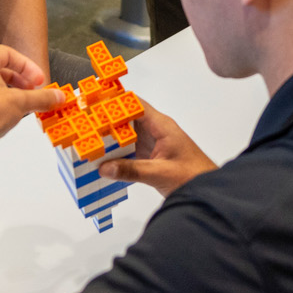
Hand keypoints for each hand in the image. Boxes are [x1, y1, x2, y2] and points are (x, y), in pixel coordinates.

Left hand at [0, 46, 61, 149]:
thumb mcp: (21, 103)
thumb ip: (42, 98)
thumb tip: (56, 96)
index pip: (6, 53)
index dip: (26, 64)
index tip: (37, 78)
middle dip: (19, 80)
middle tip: (32, 90)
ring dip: (8, 93)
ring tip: (20, 106)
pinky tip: (4, 118)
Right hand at [98, 99, 216, 195]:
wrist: (208, 191)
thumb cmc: (193, 176)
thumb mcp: (160, 173)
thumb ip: (132, 170)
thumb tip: (104, 167)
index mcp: (162, 126)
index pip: (136, 105)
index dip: (116, 101)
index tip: (96, 101)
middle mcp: (156, 131)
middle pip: (128, 118)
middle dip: (107, 118)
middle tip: (84, 120)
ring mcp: (153, 143)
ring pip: (127, 134)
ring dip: (110, 136)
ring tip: (87, 137)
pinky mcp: (150, 156)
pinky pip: (129, 149)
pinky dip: (116, 151)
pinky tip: (102, 156)